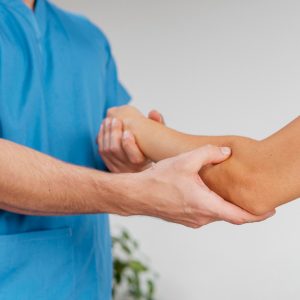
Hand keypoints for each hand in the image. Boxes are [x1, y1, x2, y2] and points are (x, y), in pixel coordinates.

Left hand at [98, 108, 163, 172]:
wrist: (144, 167)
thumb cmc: (153, 148)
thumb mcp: (159, 138)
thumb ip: (158, 125)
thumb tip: (154, 112)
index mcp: (144, 164)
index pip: (134, 158)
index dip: (128, 144)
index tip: (127, 131)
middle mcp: (130, 169)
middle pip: (116, 151)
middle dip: (114, 133)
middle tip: (115, 120)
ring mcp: (118, 169)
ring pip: (107, 150)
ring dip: (106, 132)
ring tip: (108, 120)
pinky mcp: (110, 167)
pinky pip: (102, 151)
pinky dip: (101, 137)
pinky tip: (103, 127)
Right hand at [133, 145, 274, 227]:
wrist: (137, 194)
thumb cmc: (158, 179)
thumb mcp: (185, 160)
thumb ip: (208, 153)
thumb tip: (226, 152)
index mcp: (205, 204)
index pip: (239, 216)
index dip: (257, 215)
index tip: (270, 211)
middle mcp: (201, 217)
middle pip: (229, 214)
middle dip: (241, 206)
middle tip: (250, 193)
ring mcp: (192, 220)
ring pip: (216, 213)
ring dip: (224, 204)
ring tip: (228, 191)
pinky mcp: (185, 219)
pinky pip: (205, 213)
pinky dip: (212, 205)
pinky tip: (207, 192)